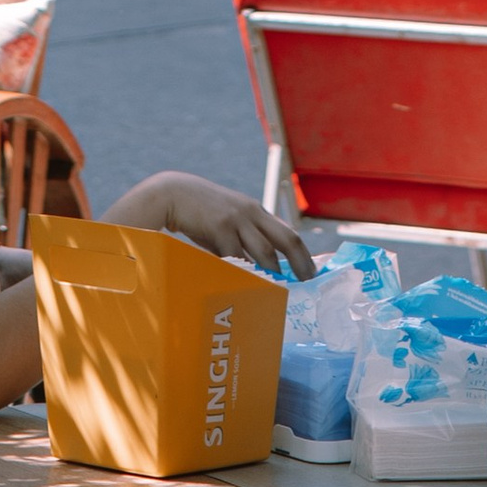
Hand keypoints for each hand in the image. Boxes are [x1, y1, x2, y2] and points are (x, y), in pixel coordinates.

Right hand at [115, 171, 315, 274]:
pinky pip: (236, 256)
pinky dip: (243, 273)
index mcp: (257, 211)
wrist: (175, 194)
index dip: (303, 254)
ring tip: (280, 293)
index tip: (311, 273)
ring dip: (273, 275)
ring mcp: (238, 219)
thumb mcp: (230, 220)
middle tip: (307, 284)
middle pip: (287, 239)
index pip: (289, 233)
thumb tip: (263, 270)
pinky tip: (246, 285)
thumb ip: (245, 239)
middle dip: (300, 264)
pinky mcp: (221, 226)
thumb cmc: (203, 213)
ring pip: (264, 252)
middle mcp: (252, 212)